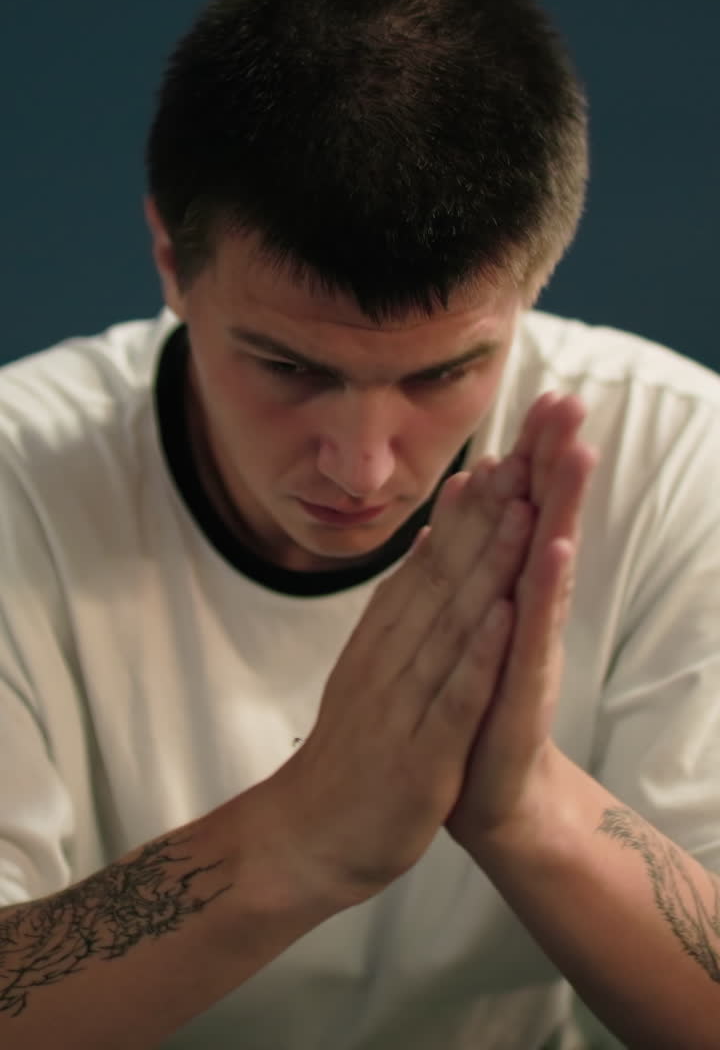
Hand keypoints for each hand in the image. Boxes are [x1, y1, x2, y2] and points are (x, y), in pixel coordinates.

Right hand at [267, 452, 536, 910]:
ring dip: (489, 567)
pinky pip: (453, 697)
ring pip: (453, 624)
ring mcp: (404, 704)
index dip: (468, 511)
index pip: (430, 563)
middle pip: (445, 578)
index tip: (501, 458)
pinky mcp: (420, 754)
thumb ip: (400, 605)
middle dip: (487, 518)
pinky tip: (504, 614)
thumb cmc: (350, 752)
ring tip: (523, 513)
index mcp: (385, 639)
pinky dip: (479, 655)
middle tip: (519, 459)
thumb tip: (431, 539)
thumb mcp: (371, 666)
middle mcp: (392, 659)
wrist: (306, 837)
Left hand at [446, 393, 596, 854]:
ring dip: (562, 509)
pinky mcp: (525, 689)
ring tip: (578, 454)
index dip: (533, 455)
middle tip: (572, 401)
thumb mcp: (472, 625)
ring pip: (547, 567)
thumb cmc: (477, 704)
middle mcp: (526, 612)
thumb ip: (476, 563)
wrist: (489, 798)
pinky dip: (544, 592)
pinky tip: (556, 551)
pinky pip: (534, 632)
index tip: (544, 395)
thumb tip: (473, 501)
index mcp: (507, 591)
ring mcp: (530, 647)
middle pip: (544, 524)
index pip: (522, 511)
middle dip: (556, 463)